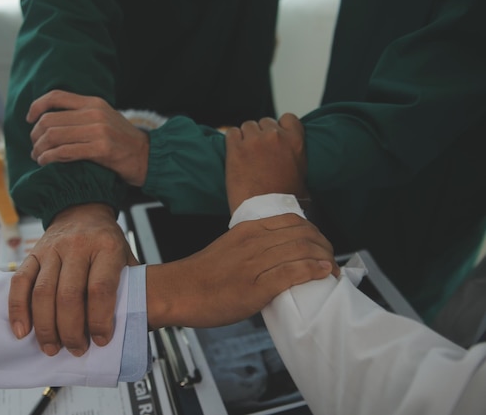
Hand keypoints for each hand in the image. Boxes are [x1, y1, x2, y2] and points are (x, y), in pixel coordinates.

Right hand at [8, 203, 138, 355]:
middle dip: (71, 330)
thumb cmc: (106, 241)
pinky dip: (18, 309)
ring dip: (46, 327)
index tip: (101, 340)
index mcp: (106, 247)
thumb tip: (132, 323)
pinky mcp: (32, 253)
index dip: (100, 320)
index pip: (100, 288)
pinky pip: (20, 283)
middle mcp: (77, 246)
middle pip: (69, 295)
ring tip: (52, 348)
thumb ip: (129, 285)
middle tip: (76, 350)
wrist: (82, 211)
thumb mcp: (126, 257)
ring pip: (43, 292)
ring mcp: (52, 249)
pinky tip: (23, 331)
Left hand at [27, 90, 149, 186]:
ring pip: (54, 136)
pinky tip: (45, 163)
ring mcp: (98, 131)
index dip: (36, 106)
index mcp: (94, 102)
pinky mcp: (101, 149)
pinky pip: (65, 152)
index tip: (29, 119)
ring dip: (40, 149)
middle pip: (50, 119)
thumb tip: (55, 119)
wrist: (148, 157)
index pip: (56, 97)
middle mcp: (95, 113)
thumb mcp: (106, 118)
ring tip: (38, 157)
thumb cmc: (124, 142)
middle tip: (34, 146)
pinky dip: (50, 158)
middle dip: (35, 135)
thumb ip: (84, 115)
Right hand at [146, 214, 337, 328]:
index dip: (314, 232)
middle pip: (303, 234)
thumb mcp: (228, 247)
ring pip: (302, 251)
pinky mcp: (256, 286)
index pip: (293, 221)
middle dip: (324, 246)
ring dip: (325, 260)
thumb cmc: (201, 275)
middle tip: (332, 260)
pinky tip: (324, 273)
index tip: (321, 246)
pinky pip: (292, 273)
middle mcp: (254, 241)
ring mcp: (255, 263)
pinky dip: (313, 271)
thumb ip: (252, 246)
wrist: (178, 291)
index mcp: (248, 229)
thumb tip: (275, 256)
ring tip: (333, 271)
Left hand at [225, 114, 307, 212]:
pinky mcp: (236, 148)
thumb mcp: (303, 180)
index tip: (275, 137)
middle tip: (258, 152)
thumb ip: (299, 165)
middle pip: (265, 122)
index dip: (280, 126)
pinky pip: (231, 133)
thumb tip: (298, 175)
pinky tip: (234, 154)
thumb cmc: (286, 202)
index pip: (288, 118)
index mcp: (296, 141)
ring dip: (246, 138)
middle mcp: (275, 136)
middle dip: (261, 134)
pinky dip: (232, 141)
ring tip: (245, 155)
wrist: (266, 213)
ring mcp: (254, 140)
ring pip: (247, 126)